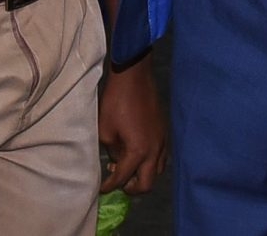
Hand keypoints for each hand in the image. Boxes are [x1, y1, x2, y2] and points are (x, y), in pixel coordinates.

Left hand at [97, 56, 167, 195]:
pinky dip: (150, 163)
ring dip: (143, 176)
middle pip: (147, 184)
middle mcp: (154, 151)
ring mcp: (162, 142)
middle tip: (119, 184)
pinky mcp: (164, 133)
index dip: (110, 185)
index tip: (102, 189)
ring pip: (157, 171)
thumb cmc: (116, 101)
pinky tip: (138, 155)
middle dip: (132, 188)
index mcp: (138, 151)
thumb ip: (112, 151)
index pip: (123, 178)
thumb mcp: (105, 130)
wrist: (134, 77)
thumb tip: (117, 160)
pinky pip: (161, 157)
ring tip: (128, 169)